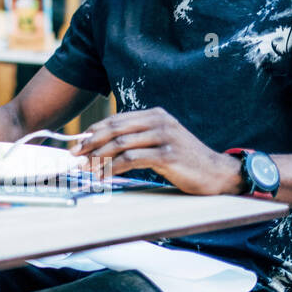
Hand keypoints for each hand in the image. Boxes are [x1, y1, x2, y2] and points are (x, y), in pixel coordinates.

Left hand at [71, 108, 243, 194]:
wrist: (217, 173)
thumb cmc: (184, 160)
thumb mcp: (160, 142)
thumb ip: (136, 139)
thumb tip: (101, 146)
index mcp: (154, 115)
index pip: (115, 120)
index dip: (93, 132)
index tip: (77, 144)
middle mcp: (159, 121)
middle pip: (114, 129)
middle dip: (90, 143)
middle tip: (75, 157)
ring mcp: (164, 136)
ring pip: (120, 144)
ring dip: (100, 158)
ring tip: (88, 169)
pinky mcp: (168, 154)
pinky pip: (132, 159)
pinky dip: (114, 168)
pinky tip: (106, 176)